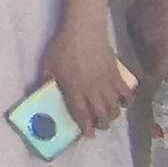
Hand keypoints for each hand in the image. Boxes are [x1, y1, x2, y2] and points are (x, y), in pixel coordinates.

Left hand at [42, 6, 129, 135]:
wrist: (84, 31)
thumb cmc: (63, 48)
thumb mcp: (48, 66)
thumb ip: (45, 82)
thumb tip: (39, 94)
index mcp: (76, 91)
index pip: (82, 115)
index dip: (85, 128)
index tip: (86, 135)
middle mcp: (94, 92)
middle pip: (102, 115)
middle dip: (100, 125)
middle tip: (98, 126)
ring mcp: (108, 84)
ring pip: (115, 108)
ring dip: (112, 115)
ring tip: (108, 117)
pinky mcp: (118, 75)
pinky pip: (127, 93)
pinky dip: (127, 101)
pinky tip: (123, 102)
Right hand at [133, 0, 167, 79]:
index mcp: (165, 50)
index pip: (159, 77)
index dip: (166, 79)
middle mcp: (146, 46)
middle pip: (147, 66)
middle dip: (157, 67)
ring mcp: (134, 34)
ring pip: (139, 53)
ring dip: (149, 53)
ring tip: (160, 44)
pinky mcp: (128, 22)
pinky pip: (134, 39)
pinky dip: (142, 40)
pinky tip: (152, 30)